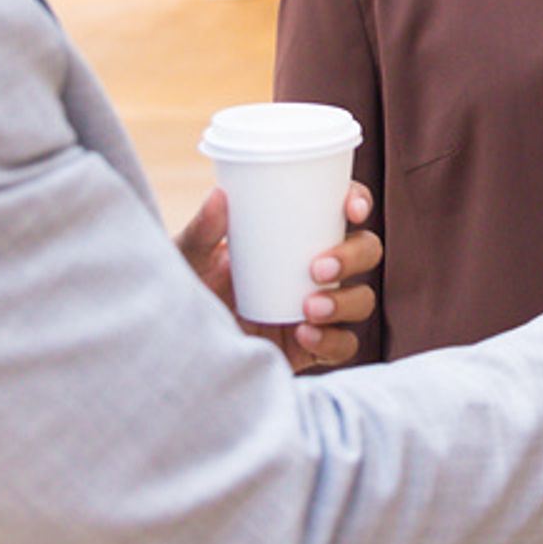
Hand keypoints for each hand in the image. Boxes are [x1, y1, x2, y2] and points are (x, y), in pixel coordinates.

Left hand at [176, 183, 383, 371]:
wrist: (176, 345)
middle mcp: (314, 269)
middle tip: (317, 268)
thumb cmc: (186, 289)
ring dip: (347, 300)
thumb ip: (201, 231)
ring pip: (362, 299)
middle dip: (354, 256)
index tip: (350, 210)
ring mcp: (317, 308)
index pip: (340, 209)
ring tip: (308, 307)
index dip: (357, 202)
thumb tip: (219, 195)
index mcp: (294, 235)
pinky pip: (343, 345)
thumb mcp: (189, 257)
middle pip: (366, 251)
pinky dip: (333, 340)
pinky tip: (305, 334)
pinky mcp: (311, 347)